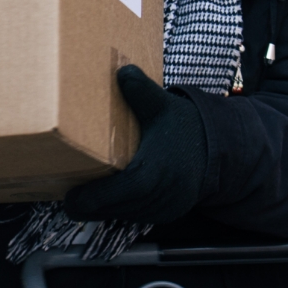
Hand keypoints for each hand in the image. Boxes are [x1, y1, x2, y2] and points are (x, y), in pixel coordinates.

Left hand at [64, 65, 207, 224]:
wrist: (218, 148)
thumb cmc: (187, 127)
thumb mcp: (162, 105)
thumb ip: (140, 90)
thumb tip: (122, 71)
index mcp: (153, 174)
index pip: (113, 195)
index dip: (86, 200)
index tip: (68, 196)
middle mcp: (159, 197)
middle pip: (112, 210)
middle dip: (89, 205)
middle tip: (68, 194)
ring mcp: (163, 209)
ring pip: (122, 215)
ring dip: (103, 207)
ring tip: (84, 193)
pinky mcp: (166, 214)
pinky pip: (135, 216)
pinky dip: (120, 207)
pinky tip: (109, 194)